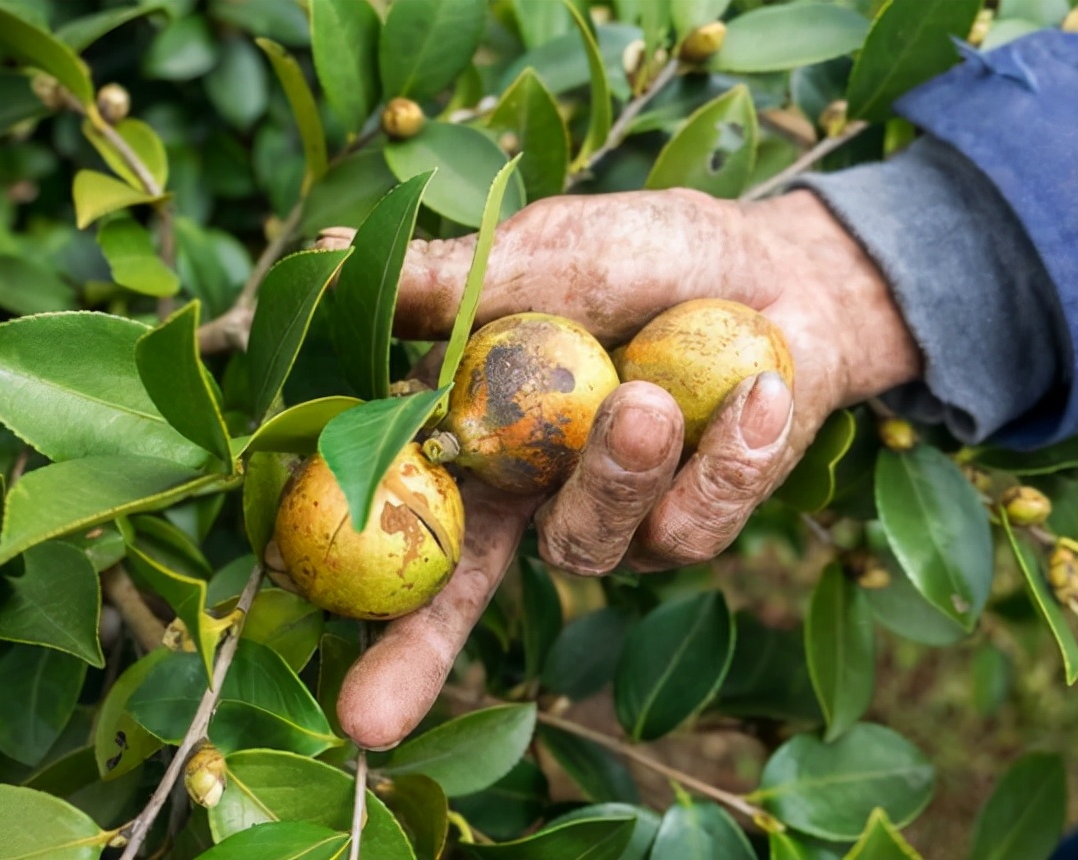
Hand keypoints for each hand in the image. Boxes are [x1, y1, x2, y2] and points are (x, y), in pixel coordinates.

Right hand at [315, 188, 920, 748]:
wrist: (783, 273)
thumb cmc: (647, 258)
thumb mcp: (545, 254)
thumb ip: (453, 281)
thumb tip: (318, 247)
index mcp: (479, 438)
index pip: (401, 516)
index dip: (350, 590)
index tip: (295, 661)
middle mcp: (536, 497)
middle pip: (462, 592)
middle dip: (414, 656)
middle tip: (370, 715)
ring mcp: (620, 523)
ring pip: (587, 545)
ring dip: (612, 475)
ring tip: (645, 400)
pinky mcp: (702, 524)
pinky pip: (699, 522)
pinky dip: (730, 454)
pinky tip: (759, 391)